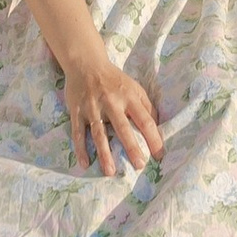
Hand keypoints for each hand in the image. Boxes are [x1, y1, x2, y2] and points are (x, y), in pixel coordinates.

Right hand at [61, 44, 164, 175]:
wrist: (85, 64)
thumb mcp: (134, 87)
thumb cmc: (114, 80)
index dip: (154, 137)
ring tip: (110, 172)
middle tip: (139, 165)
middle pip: (122, 127)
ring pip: (99, 133)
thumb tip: (157, 128)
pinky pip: (78, 132)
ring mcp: (92, 107)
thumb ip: (146, 106)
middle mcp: (111, 102)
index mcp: (129, 96)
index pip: (144, 119)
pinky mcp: (77, 111)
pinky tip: (85, 163)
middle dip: (131, 147)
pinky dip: (80, 148)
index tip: (159, 155)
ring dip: (104, 153)